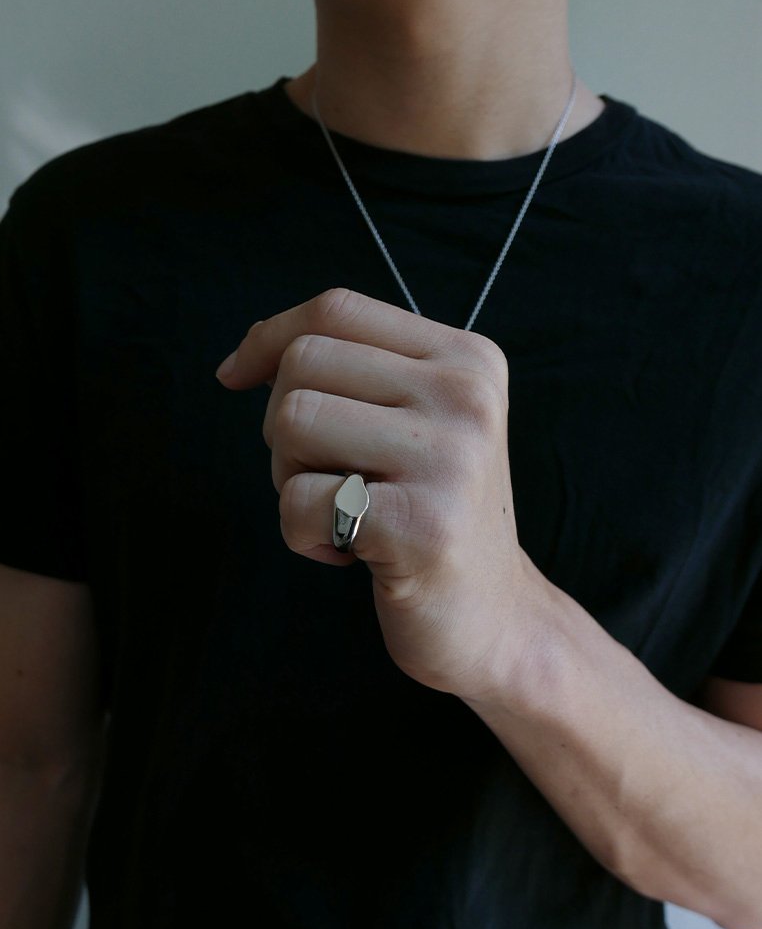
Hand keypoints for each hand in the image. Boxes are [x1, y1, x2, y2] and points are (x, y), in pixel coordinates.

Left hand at [215, 287, 545, 699]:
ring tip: (342, 512)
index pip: (338, 310)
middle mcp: (466, 397)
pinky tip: (350, 555)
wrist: (496, 618)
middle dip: (285, 426)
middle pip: (304, 364)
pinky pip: (299, 500)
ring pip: (292, 422)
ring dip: (290, 478)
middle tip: (330, 477)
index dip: (269, 338)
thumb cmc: (433, 514)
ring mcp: (449, 460)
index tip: (236, 377)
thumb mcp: (420, 422)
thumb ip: (357, 372)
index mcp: (468, 359)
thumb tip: (246, 356)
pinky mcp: (420, 526)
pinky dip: (300, 534)